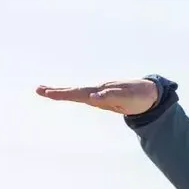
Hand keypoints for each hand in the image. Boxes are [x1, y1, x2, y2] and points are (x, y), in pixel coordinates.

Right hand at [35, 79, 158, 115]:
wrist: (151, 94)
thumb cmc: (140, 95)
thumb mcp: (128, 97)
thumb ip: (111, 96)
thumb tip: (92, 97)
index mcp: (101, 91)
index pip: (78, 93)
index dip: (63, 93)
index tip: (48, 93)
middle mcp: (98, 91)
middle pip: (74, 91)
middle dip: (56, 92)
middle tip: (38, 90)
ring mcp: (99, 94)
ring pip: (76, 93)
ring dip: (59, 92)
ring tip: (44, 91)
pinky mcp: (101, 98)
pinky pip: (82, 96)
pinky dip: (70, 95)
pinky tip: (64, 94)